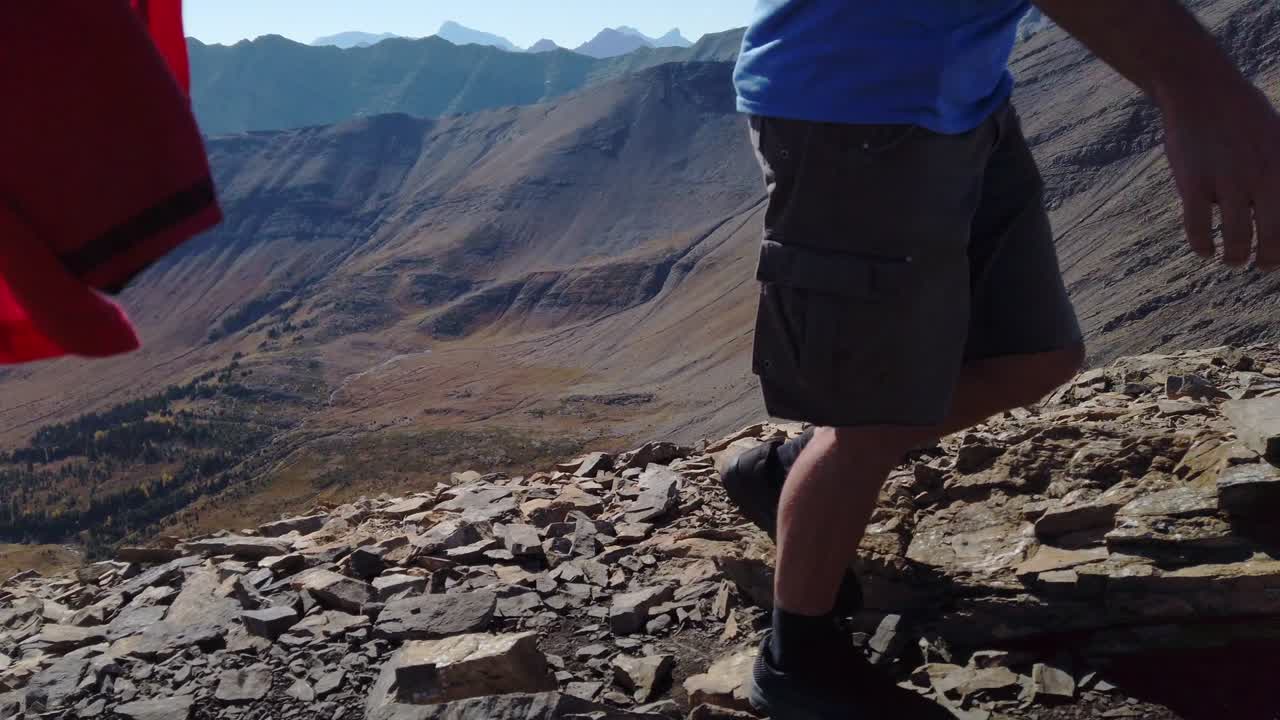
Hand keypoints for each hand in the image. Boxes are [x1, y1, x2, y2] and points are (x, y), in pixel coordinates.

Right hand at [1159, 78, 1279, 270]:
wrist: (1202, 90)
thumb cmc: (1245, 116)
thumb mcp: (1279, 138)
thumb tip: (1277, 203)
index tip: (1279, 253)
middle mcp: (1260, 176)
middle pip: (1271, 235)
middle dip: (1268, 259)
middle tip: (1263, 265)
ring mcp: (1225, 180)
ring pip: (1235, 237)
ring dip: (1235, 257)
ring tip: (1233, 261)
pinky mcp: (1192, 183)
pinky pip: (1197, 227)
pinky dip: (1202, 246)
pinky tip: (1204, 251)